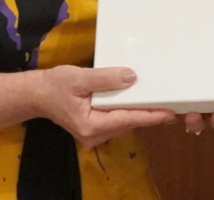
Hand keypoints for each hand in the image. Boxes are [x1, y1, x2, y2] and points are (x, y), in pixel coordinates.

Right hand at [30, 66, 175, 147]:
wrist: (37, 94)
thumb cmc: (56, 85)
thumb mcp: (80, 78)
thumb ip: (105, 78)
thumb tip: (132, 78)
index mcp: (92, 126)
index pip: (128, 120)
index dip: (151, 115)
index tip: (171, 113)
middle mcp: (96, 135)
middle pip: (129, 122)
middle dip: (150, 113)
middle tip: (176, 103)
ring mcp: (96, 134)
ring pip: (125, 121)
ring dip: (141, 111)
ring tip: (164, 99)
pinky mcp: (97, 128)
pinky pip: (119, 119)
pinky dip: (131, 110)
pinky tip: (142, 100)